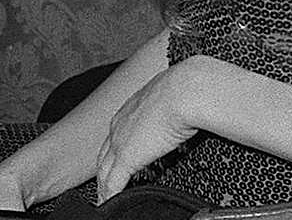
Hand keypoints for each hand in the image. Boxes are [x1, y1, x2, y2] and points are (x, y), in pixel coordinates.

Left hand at [96, 61, 200, 201]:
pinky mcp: (126, 158)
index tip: (118, 159)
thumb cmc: (187, 88)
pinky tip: (109, 204)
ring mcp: (121, 142)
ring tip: (106, 198)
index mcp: (131, 108)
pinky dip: (109, 196)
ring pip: (104, 171)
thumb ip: (172, 104)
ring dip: (104, 185)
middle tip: (106, 183)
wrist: (186, 90)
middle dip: (105, 169)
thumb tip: (185, 107)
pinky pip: (112, 184)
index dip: (115, 149)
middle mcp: (120, 124)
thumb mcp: (174, 95)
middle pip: (105, 155)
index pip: (117, 134)